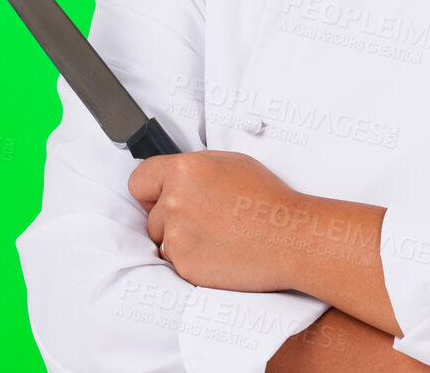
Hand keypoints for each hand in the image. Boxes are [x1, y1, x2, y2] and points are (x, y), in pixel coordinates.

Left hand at [128, 149, 307, 292]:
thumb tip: (173, 179)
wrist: (289, 238)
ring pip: (163, 242)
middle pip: (151, 216)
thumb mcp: (232, 163)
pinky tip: (219, 252)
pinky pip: (176, 264)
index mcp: (183, 171)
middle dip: (171, 220)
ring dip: (182, 242)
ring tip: (217, 237)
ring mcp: (177, 237)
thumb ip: (193, 168)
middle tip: (207, 220)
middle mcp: (174, 202)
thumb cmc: (268, 200)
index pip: (139, 181)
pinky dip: (193, 261)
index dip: (150, 191)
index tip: (158, 198)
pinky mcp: (184, 266)